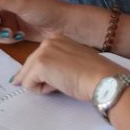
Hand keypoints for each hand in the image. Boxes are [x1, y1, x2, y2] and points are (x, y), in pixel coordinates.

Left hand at [12, 37, 127, 99]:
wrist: (103, 79)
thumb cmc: (94, 75)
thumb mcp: (72, 63)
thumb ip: (56, 64)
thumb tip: (39, 76)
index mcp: (57, 39)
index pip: (38, 58)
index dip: (45, 73)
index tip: (58, 76)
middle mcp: (48, 41)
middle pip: (29, 67)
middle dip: (40, 79)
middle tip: (63, 82)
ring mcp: (43, 52)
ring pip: (27, 76)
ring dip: (42, 84)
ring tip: (63, 83)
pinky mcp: (40, 65)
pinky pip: (28, 84)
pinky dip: (41, 90)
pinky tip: (59, 86)